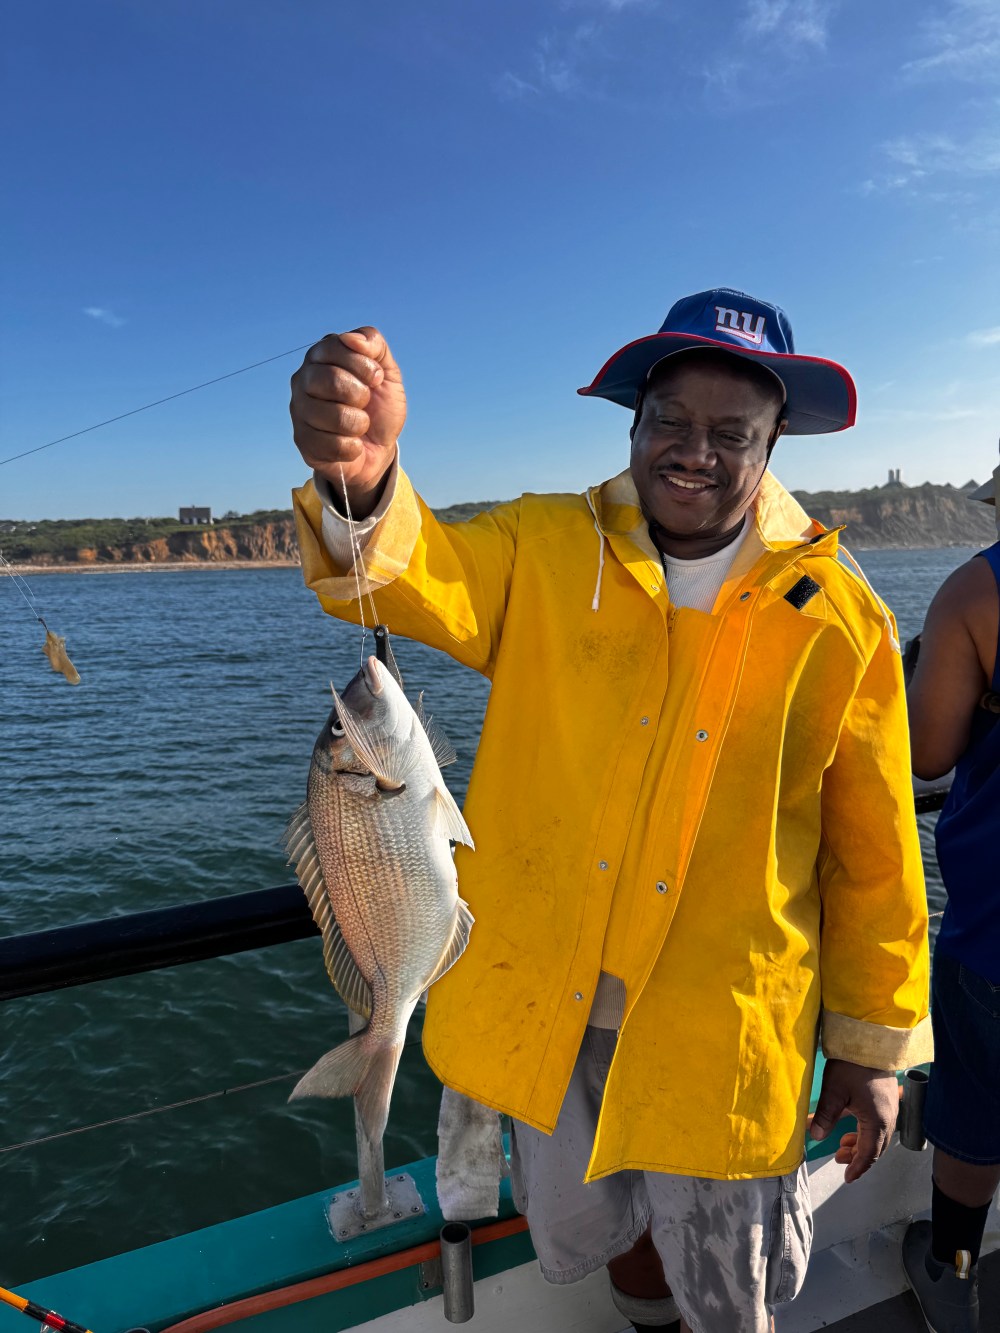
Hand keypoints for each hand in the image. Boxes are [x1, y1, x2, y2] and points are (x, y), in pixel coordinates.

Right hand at [290, 327, 405, 516]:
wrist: (378, 448)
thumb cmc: (378, 406)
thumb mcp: (388, 372)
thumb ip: (375, 345)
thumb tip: (352, 339)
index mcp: (320, 356)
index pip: (334, 346)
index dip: (363, 365)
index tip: (376, 378)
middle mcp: (303, 380)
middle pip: (332, 380)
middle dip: (362, 395)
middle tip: (366, 402)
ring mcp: (299, 410)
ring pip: (336, 416)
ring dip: (360, 424)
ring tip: (359, 425)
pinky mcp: (302, 440)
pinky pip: (334, 445)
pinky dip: (353, 447)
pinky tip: (352, 444)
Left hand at [809, 1059, 897, 1182]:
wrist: (871, 1040)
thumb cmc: (852, 1066)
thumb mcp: (834, 1091)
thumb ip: (824, 1116)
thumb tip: (814, 1137)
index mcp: (877, 1122)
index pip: (868, 1154)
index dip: (858, 1168)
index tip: (847, 1178)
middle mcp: (888, 1119)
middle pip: (875, 1148)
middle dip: (858, 1157)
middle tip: (839, 1159)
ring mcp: (890, 1109)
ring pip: (877, 1136)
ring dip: (860, 1144)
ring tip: (841, 1145)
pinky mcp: (887, 1099)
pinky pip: (878, 1124)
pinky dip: (864, 1131)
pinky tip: (850, 1127)